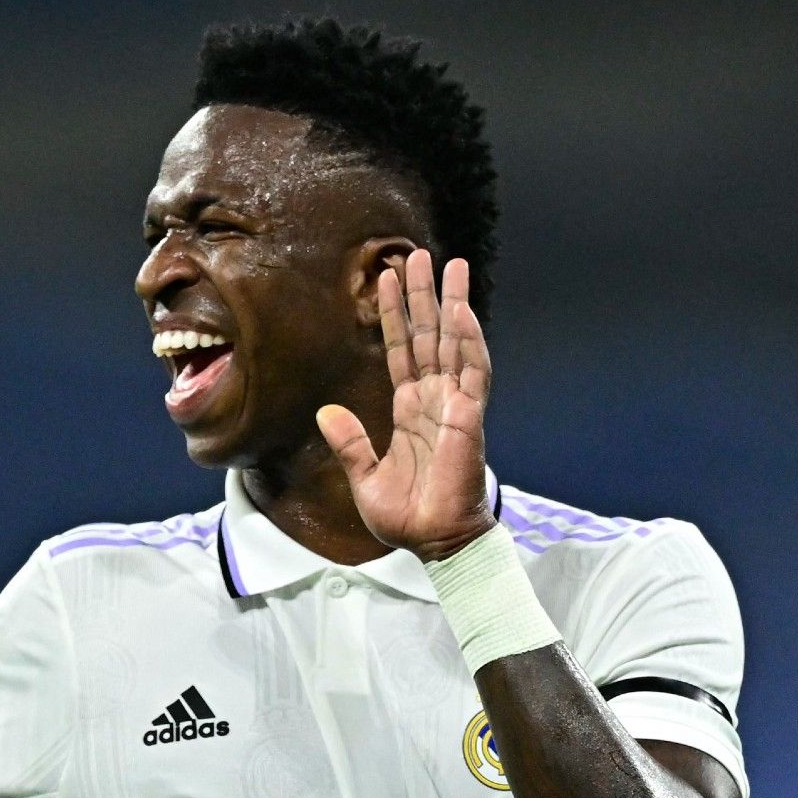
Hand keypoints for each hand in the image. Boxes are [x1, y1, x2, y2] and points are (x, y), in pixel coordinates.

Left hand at [318, 249, 496, 560]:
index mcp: (409, 410)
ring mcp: (454, 406)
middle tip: (420, 255)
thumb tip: (324, 412)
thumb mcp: (364, 476)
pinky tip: (460, 311)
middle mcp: (434, 400)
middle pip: (427, 336)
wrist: (433, 543)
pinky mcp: (470, 418)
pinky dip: (467, 340)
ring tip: (451, 265)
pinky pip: (472, 372)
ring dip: (451, 303)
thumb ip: (350, 442)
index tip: (387, 279)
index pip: (400, 351)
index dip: (393, 316)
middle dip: (422, 295)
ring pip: (454, 342)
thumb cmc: (406, 516)